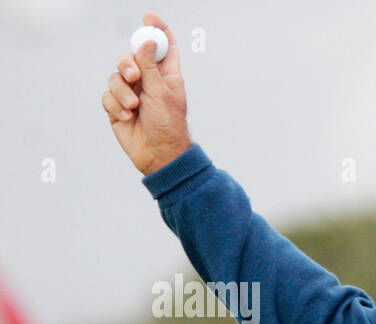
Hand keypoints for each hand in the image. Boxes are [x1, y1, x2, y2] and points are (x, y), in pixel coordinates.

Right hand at [101, 12, 191, 174]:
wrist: (158, 155)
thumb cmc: (168, 126)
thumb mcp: (162, 93)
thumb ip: (150, 67)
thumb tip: (147, 40)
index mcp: (166, 75)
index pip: (162, 47)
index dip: (156, 30)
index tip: (148, 17)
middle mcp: (148, 81)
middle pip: (129, 57)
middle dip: (127, 64)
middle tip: (133, 76)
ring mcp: (131, 94)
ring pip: (115, 77)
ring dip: (122, 92)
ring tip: (133, 107)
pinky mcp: (117, 107)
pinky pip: (107, 96)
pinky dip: (115, 105)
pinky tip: (126, 117)